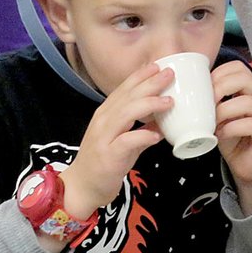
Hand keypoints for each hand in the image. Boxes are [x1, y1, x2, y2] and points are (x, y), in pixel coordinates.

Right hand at [58, 63, 169, 219]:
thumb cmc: (103, 161)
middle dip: (149, 84)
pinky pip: (127, 142)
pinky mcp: (109, 155)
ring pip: (126, 113)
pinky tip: (157, 135)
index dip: (140, 76)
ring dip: (149, 105)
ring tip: (169, 101)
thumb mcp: (123, 140)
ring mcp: (104, 137)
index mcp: (106, 114)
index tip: (157, 66)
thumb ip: (141, 130)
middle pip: (127, 97)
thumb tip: (162, 122)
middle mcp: (103, 121)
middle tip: (168, 74)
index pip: (124, 89)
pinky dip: (143, 136)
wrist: (82, 186)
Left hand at [212, 60, 251, 214]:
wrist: (246, 167)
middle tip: (205, 104)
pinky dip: (231, 128)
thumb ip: (215, 100)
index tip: (202, 90)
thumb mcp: (221, 114)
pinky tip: (221, 135)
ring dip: (223, 111)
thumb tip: (193, 90)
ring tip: (212, 123)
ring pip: (247, 102)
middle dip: (219, 89)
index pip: (238, 68)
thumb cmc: (233, 138)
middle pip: (244, 79)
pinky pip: (250, 124)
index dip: (218, 75)